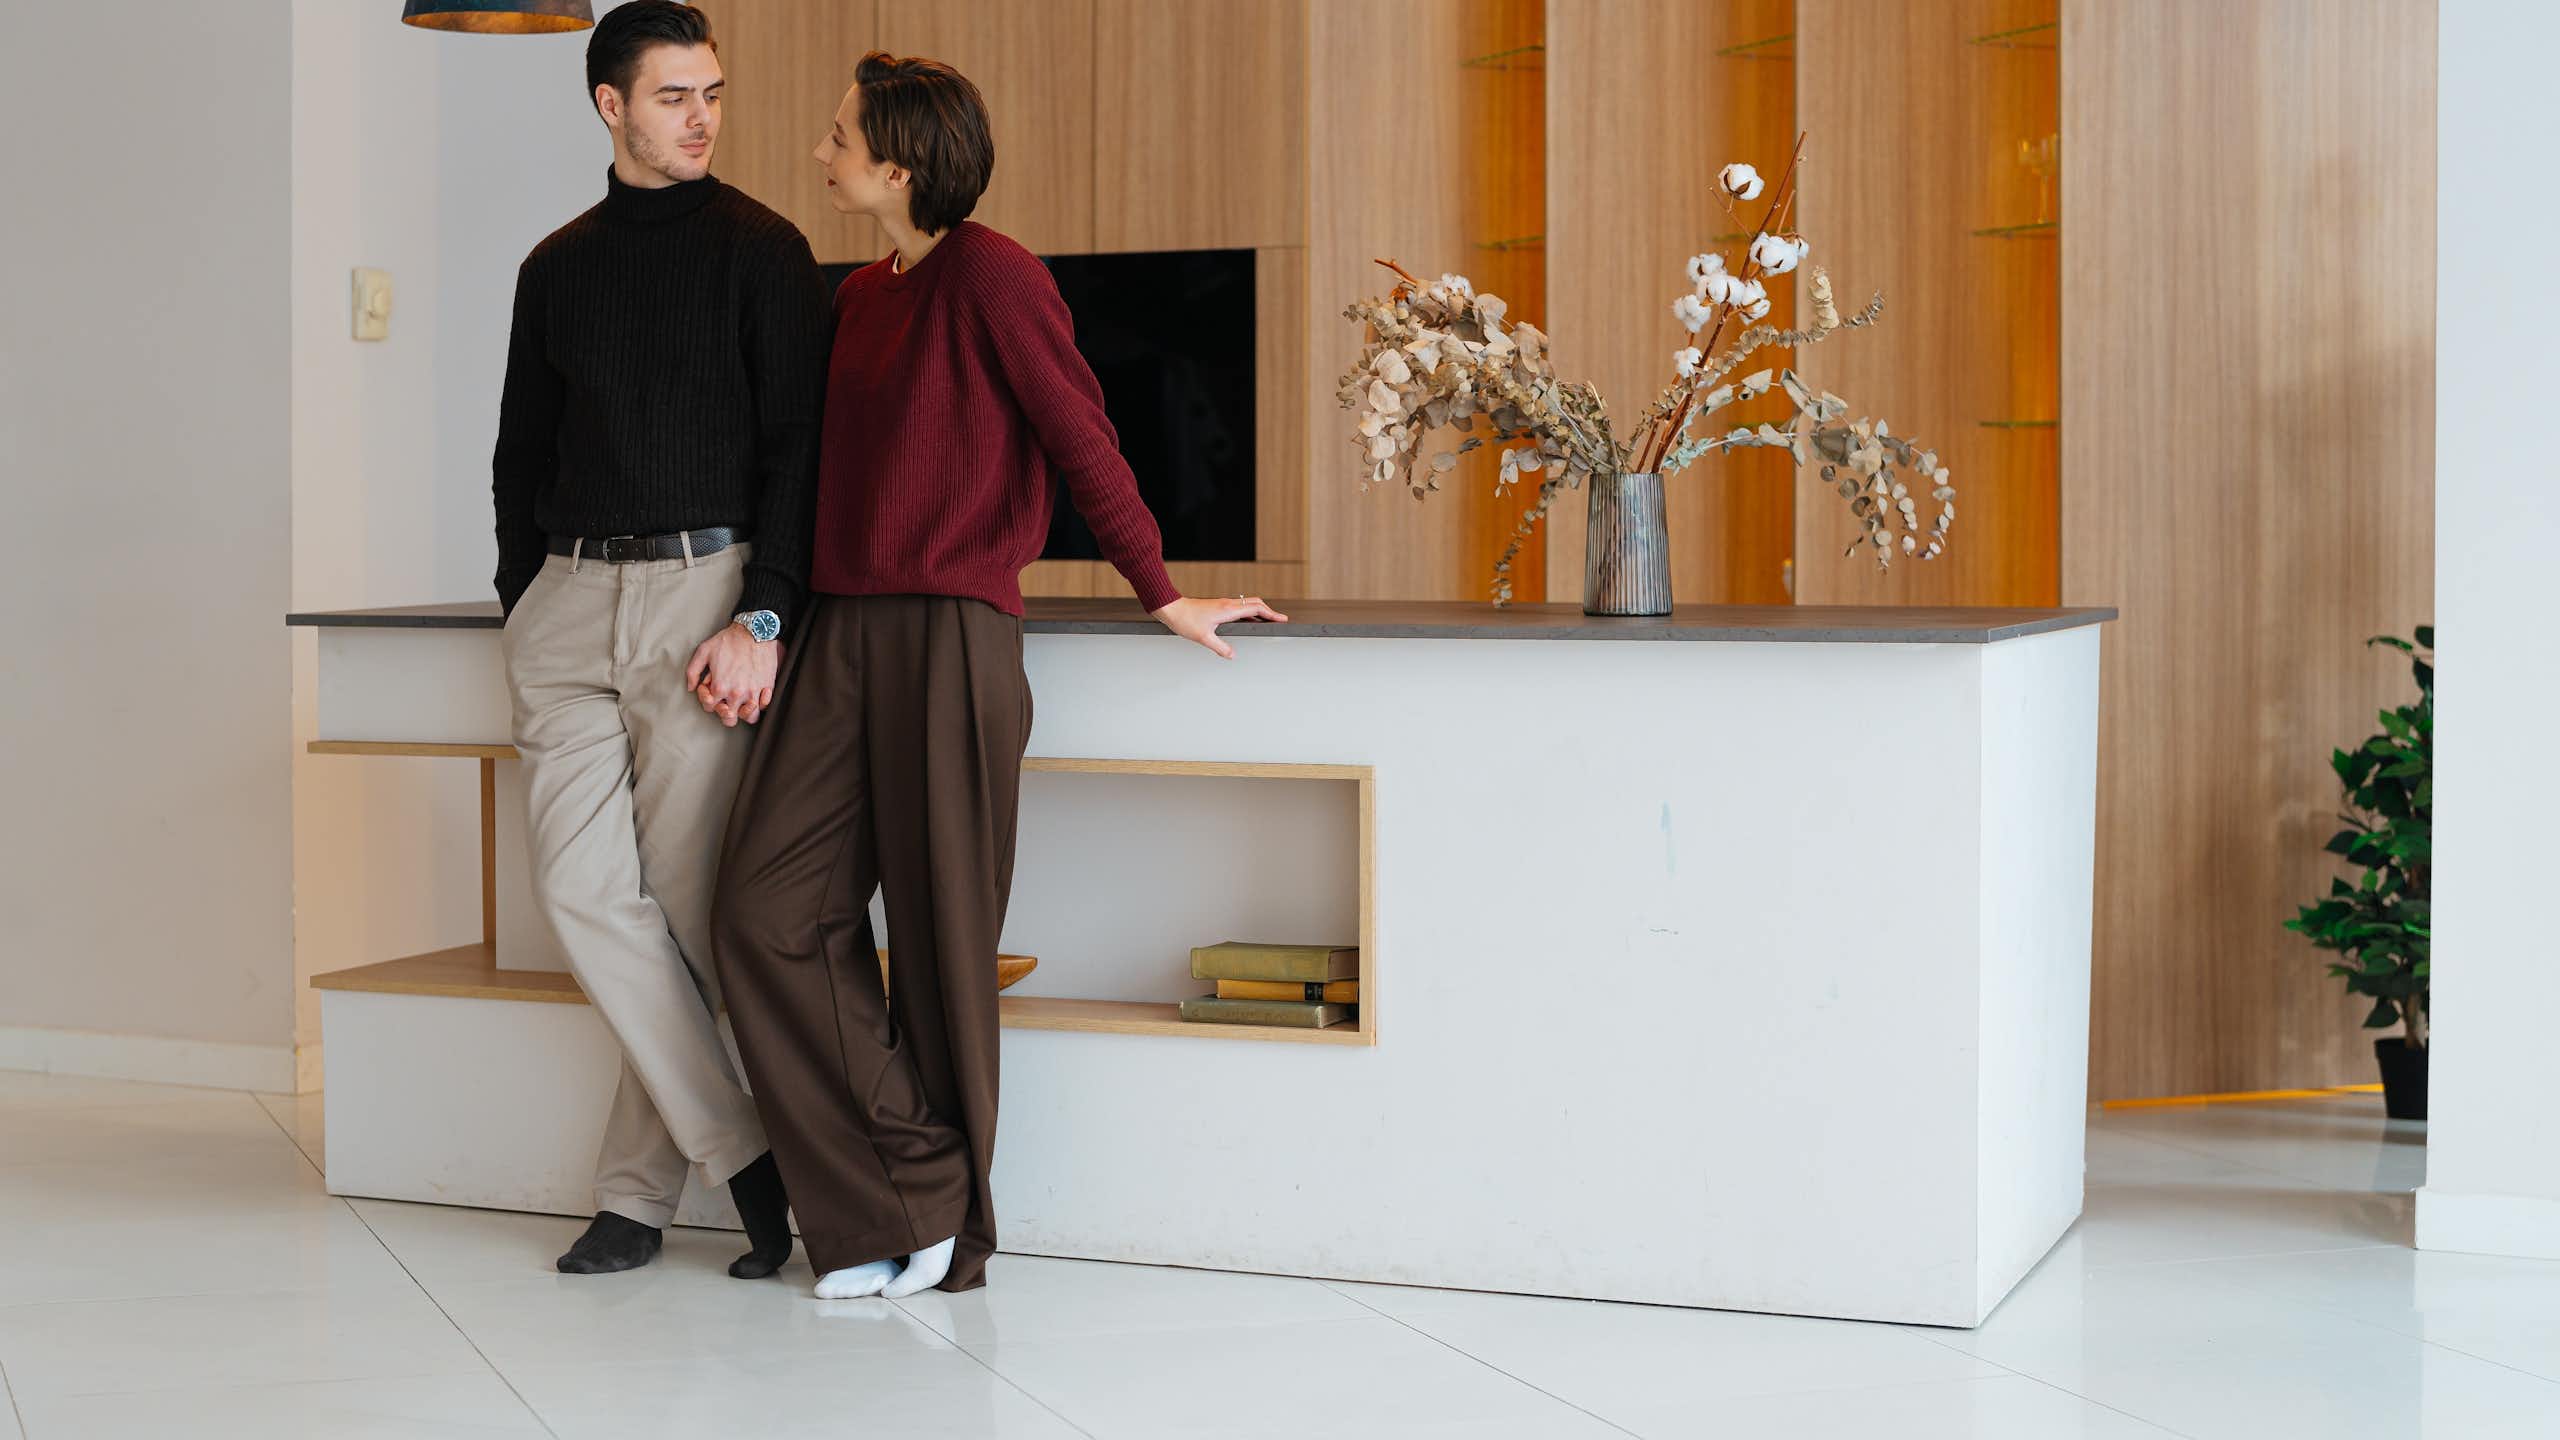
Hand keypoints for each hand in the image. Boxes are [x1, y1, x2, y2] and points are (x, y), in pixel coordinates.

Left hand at [685, 622, 780, 725]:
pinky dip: (759, 703)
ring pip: (750, 717)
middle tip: (726, 702)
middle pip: (729, 719)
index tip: (711, 688)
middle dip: (725, 713)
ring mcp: (754, 692)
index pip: (710, 708)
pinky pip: (764, 706)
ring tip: (742, 702)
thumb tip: (691, 688)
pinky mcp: (767, 687)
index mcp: (720, 687)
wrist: (754, 631)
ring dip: (744, 712)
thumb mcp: (703, 651)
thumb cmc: (729, 640)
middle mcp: (737, 694)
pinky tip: (754, 693)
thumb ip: (692, 672)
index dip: (708, 699)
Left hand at [1151, 595, 1287, 658]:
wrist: (1171, 608)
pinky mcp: (1218, 606)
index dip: (1271, 614)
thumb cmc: (1185, 619)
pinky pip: (1238, 607)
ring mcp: (1223, 604)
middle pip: (1255, 603)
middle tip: (1278, 619)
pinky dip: (1248, 612)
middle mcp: (1227, 604)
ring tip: (1266, 620)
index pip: (1256, 609)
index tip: (1282, 619)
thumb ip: (1220, 648)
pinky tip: (1246, 621)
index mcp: (1228, 610)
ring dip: (1258, 610)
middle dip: (1269, 611)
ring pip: (1247, 603)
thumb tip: (1232, 655)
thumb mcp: (1204, 638)